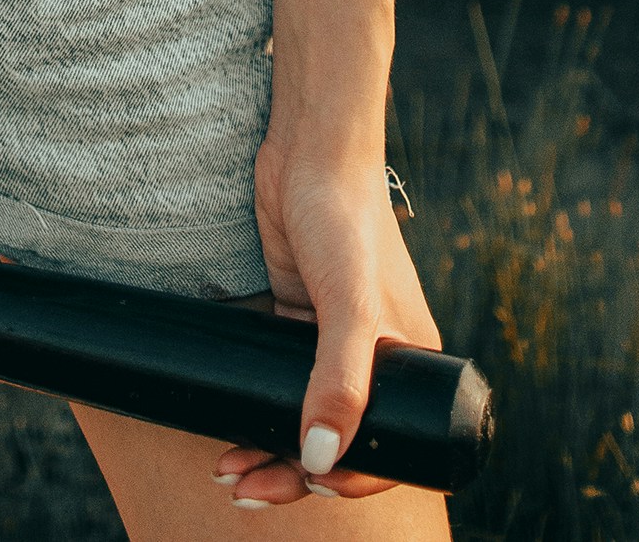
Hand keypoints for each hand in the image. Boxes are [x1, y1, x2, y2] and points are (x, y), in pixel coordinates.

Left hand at [212, 138, 441, 506]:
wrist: (307, 149)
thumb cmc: (346, 217)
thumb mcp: (350, 303)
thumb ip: (340, 379)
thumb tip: (319, 459)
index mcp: (410, 359)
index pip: (387, 445)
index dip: (351, 478)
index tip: (308, 486)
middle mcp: (375, 354)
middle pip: (338, 437)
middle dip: (293, 473)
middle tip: (244, 488)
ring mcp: (331, 336)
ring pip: (303, 415)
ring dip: (267, 449)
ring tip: (227, 471)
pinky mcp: (295, 316)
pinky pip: (280, 381)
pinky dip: (258, 408)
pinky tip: (229, 425)